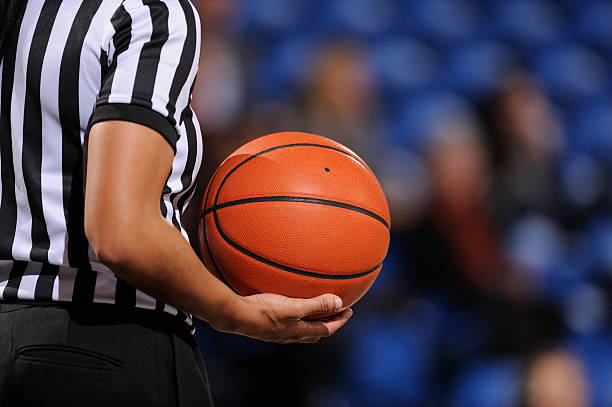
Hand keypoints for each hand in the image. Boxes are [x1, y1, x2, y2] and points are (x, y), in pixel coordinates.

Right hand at [215, 293, 352, 343]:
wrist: (234, 316)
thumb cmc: (263, 311)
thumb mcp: (293, 306)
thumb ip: (316, 304)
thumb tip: (339, 302)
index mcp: (298, 332)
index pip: (326, 329)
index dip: (339, 321)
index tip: (349, 311)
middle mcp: (289, 335)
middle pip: (315, 332)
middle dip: (327, 322)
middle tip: (335, 311)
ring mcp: (277, 331)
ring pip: (300, 328)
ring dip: (311, 319)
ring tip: (314, 307)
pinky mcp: (267, 324)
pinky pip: (287, 321)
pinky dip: (296, 314)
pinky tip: (288, 303)